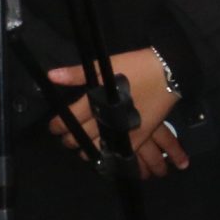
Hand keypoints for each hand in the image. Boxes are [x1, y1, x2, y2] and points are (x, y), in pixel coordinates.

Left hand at [45, 48, 185, 173]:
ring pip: (98, 147)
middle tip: (66, 138)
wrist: (168, 74)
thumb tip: (52, 76)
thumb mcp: (106, 65)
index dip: (58, 126)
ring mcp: (123, 131)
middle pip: (82, 135)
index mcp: (96, 100)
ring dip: (87, 149)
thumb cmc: (136, 67)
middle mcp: (107, 119)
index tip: (54, 127)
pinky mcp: (138, 137)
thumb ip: (77, 74)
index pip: (71, 119)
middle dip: (70, 139)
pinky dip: (109, 154)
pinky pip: (119, 152)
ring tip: (83, 147)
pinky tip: (104, 153)